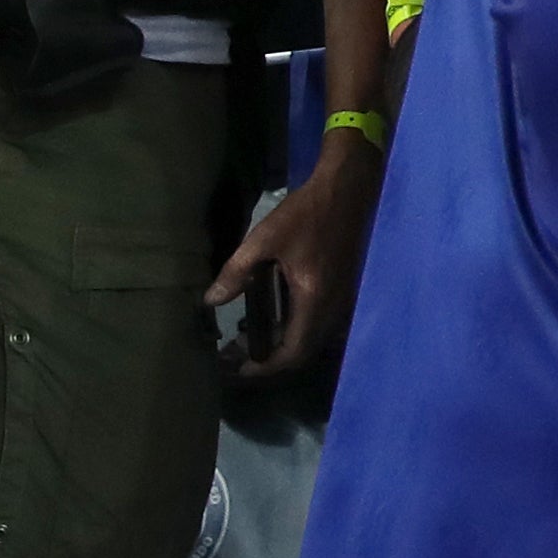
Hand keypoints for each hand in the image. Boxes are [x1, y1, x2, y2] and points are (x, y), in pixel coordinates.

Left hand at [208, 148, 379, 380]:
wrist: (346, 190)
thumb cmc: (305, 214)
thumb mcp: (263, 240)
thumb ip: (236, 273)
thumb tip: (211, 301)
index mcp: (314, 300)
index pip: (293, 352)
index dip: (266, 366)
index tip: (239, 367)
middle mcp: (333, 307)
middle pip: (304, 351)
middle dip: (271, 359)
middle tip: (238, 354)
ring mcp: (342, 298)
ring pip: (313, 338)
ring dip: (283, 344)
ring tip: (250, 336)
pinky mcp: (342, 288)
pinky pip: (319, 323)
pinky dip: (295, 329)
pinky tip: (274, 314)